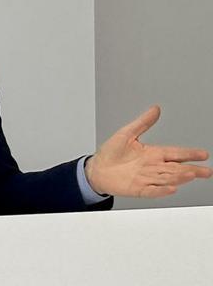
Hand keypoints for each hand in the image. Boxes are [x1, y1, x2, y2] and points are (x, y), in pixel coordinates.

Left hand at [86, 105, 212, 196]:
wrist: (97, 169)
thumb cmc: (111, 153)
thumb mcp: (127, 133)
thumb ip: (143, 122)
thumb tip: (155, 109)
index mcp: (153, 153)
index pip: (175, 153)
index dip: (189, 154)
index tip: (203, 154)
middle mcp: (152, 166)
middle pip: (176, 168)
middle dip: (192, 169)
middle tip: (207, 171)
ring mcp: (146, 178)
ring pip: (167, 178)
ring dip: (179, 177)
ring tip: (191, 174)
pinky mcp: (138, 188)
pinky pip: (152, 190)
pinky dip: (162, 190)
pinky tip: (171, 188)